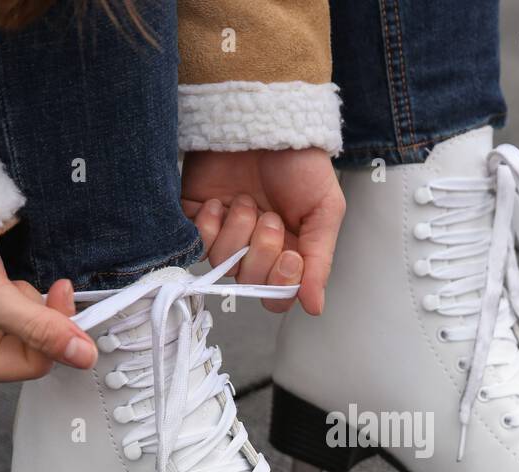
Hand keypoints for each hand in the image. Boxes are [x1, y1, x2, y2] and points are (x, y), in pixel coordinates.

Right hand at [0, 244, 96, 383]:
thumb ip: (39, 327)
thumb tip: (83, 357)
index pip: (33, 364)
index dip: (54, 333)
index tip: (62, 294)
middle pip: (34, 347)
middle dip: (35, 314)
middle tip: (18, 284)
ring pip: (31, 328)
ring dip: (27, 299)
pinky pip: (21, 312)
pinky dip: (20, 293)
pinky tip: (0, 277)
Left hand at [181, 147, 344, 314]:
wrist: (267, 119)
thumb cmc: (301, 162)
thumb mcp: (324, 211)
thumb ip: (320, 261)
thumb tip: (315, 306)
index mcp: (290, 252)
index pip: (278, 295)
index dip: (280, 283)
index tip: (291, 254)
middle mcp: (255, 249)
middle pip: (248, 283)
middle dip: (260, 250)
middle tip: (270, 216)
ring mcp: (225, 233)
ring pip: (222, 263)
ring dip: (236, 231)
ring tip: (246, 201)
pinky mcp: (196, 217)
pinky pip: (194, 243)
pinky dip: (206, 226)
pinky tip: (219, 203)